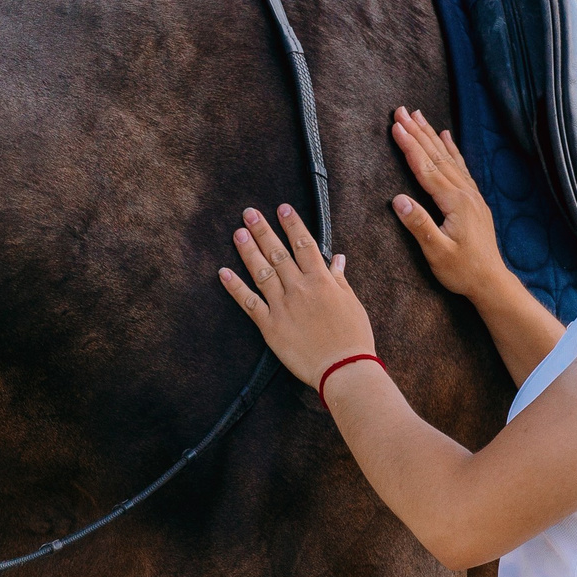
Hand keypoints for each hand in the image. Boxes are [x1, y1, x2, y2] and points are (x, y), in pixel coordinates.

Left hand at [219, 204, 376, 386]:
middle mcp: (300, 288)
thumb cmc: (353, 338)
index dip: (292, 224)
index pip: (304, 244)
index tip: (282, 208)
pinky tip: (223, 273)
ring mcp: (283, 306)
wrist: (344, 368)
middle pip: (278, 252)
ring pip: (262, 272)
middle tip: (249, 212)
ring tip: (238, 233)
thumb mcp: (352, 303)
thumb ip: (339, 279)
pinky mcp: (271, 327)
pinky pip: (250, 303)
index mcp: (322, 281)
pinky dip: (235, 287)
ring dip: (248, 251)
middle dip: (263, 230)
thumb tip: (337, 258)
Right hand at [389, 107, 511, 301]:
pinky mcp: (473, 200)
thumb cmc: (462, 270)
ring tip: (419, 116)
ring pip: (448, 158)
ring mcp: (471, 195)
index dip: (409, 146)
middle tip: (401, 111)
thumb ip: (418, 225)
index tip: (395, 127)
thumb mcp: (437, 252)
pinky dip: (451, 149)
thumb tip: (398, 199)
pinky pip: (460, 166)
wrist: (491, 281)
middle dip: (418, 132)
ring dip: (432, 136)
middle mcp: (465, 193)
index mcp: (455, 202)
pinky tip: (446, 137)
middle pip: (437, 156)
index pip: (426, 168)